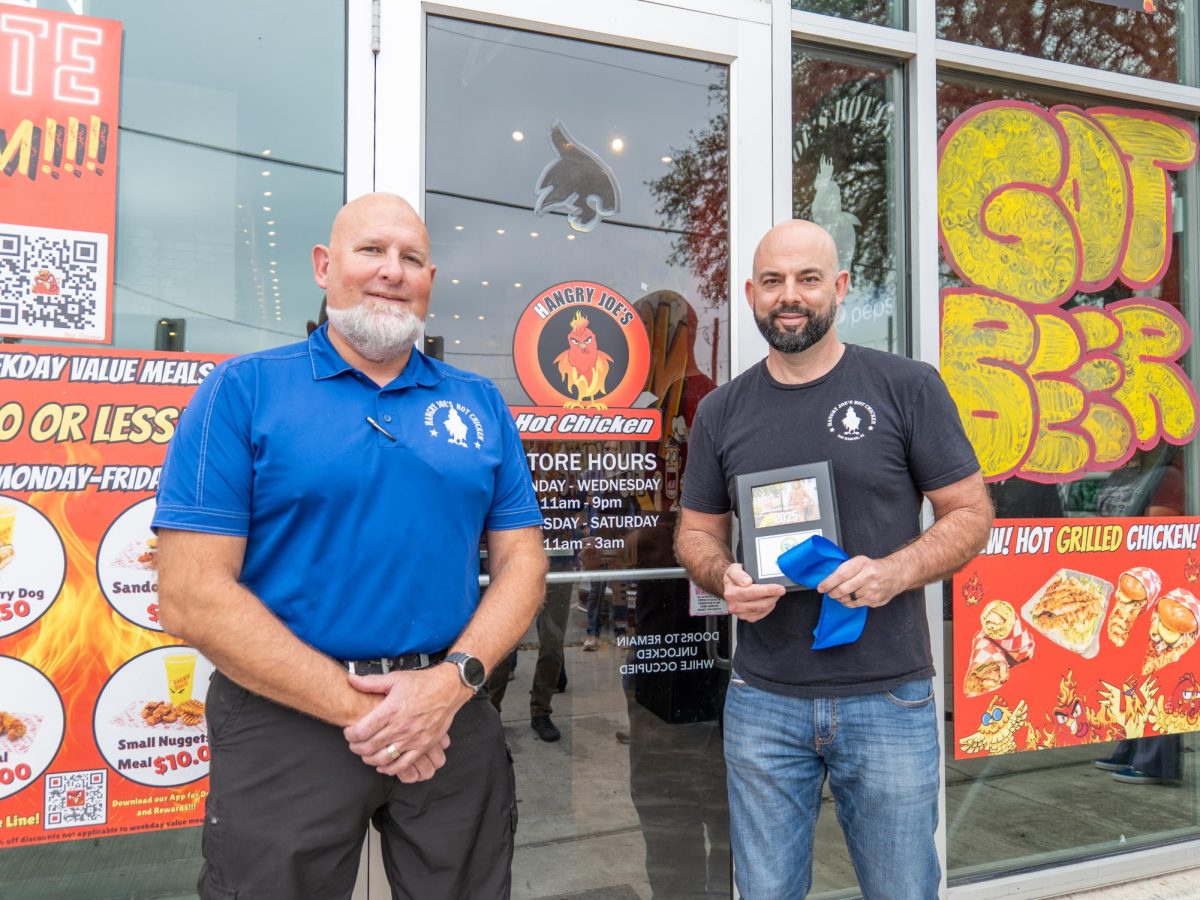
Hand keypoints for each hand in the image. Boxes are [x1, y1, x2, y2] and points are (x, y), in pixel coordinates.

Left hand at [343, 665, 469, 781]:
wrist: (448, 688)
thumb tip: (351, 679)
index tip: (348, 733)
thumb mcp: (395, 678)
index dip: (350, 735)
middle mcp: (400, 727)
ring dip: (370, 759)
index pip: (361, 731)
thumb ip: (371, 682)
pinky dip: (390, 769)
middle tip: (354, 744)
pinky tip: (383, 765)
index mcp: (391, 710)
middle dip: (356, 747)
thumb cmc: (423, 683)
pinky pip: (403, 765)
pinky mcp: (423, 746)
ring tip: (366, 753)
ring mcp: (413, 738)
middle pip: (369, 747)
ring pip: (383, 758)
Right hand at [723, 563, 785, 622]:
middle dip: (773, 596)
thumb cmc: (733, 577)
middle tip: (780, 590)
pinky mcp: (745, 617)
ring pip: (763, 610)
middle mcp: (734, 605)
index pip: (753, 593)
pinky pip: (761, 615)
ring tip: (774, 594)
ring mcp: (740, 613)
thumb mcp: (733, 569)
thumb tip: (746, 582)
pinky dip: (768, 608)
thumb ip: (739, 575)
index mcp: (731, 593)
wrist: (728, 586)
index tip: (780, 588)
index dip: (769, 591)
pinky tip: (768, 601)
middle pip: (761, 604)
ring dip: (772, 602)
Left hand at [817, 556, 901, 607]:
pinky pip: (855, 605)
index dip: (828, 582)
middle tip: (828, 592)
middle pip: (843, 589)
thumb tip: (828, 579)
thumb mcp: (861, 561)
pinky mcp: (875, 600)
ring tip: (838, 594)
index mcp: (862, 563)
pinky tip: (847, 599)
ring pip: (848, 598)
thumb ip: (846, 568)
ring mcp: (872, 590)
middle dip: (832, 592)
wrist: (896, 574)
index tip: (821, 587)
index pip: (841, 574)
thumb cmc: (874, 568)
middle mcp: (868, 576)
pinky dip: (848, 603)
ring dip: (840, 598)